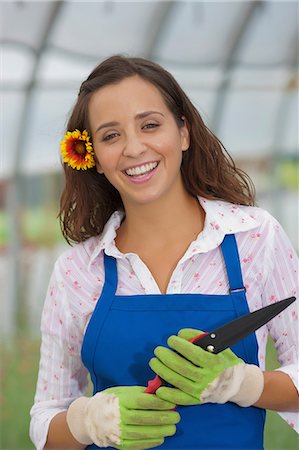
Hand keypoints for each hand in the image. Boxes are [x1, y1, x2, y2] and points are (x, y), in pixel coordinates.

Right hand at [66, 386, 179, 449]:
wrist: (91, 418)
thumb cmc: (111, 400)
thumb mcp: (123, 391)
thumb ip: (141, 391)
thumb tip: (161, 391)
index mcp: (120, 400)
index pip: (142, 402)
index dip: (159, 402)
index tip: (172, 402)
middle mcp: (118, 417)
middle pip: (145, 418)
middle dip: (163, 418)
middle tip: (176, 416)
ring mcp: (118, 432)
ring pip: (143, 433)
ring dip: (160, 431)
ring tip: (172, 428)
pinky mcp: (119, 444)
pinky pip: (138, 444)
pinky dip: (151, 441)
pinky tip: (161, 437)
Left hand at [149, 328, 263, 406]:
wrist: (235, 384)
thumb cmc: (223, 361)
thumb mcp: (217, 346)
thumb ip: (199, 336)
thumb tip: (181, 334)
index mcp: (214, 363)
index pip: (193, 353)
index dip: (179, 345)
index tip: (171, 339)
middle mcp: (208, 378)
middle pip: (182, 367)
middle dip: (166, 357)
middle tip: (158, 350)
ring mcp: (202, 391)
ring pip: (178, 381)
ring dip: (162, 370)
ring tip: (154, 361)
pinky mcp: (197, 400)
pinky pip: (180, 399)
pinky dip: (168, 394)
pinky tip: (159, 388)